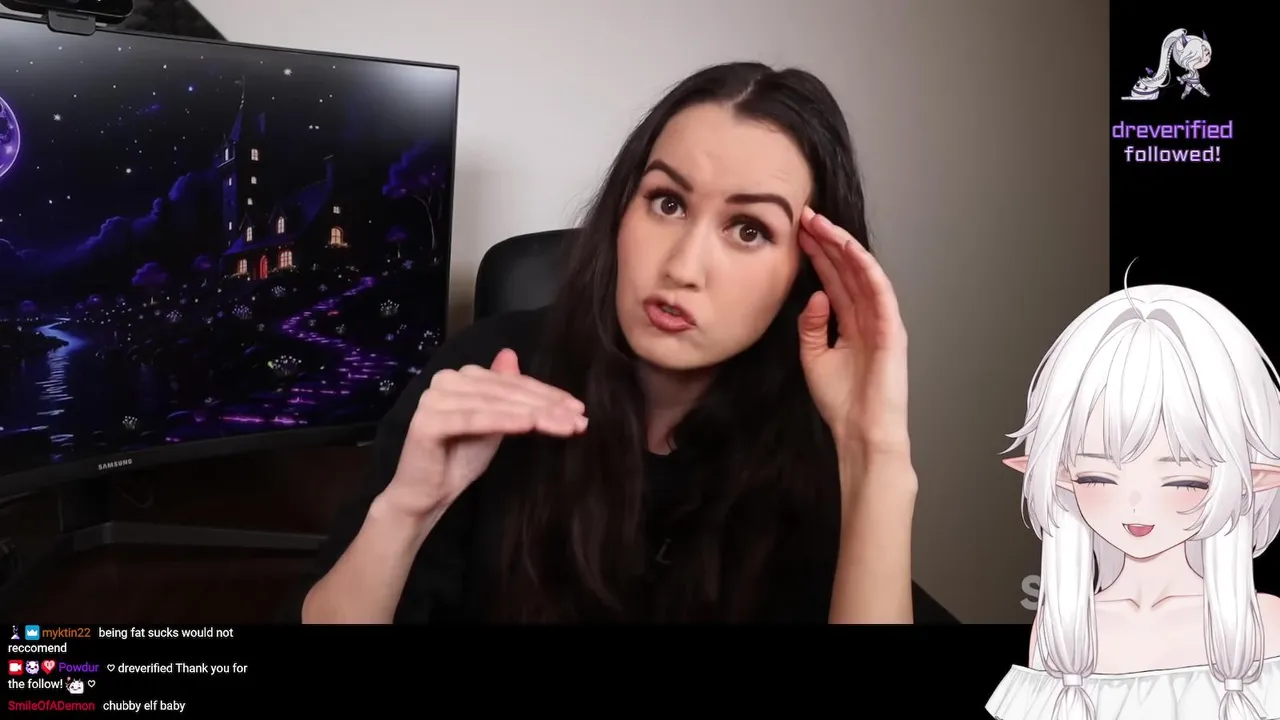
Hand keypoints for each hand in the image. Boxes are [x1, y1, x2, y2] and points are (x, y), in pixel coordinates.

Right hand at [379, 349, 587, 518]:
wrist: (426, 494)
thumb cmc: (460, 458)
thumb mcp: (493, 422)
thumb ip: (505, 392)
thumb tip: (511, 354)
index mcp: (461, 377)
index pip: (512, 383)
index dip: (546, 394)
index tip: (578, 408)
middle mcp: (445, 381)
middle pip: (507, 393)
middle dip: (546, 407)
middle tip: (579, 420)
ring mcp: (434, 399)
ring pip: (495, 405)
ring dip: (534, 415)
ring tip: (564, 426)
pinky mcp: (428, 422)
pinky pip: (474, 420)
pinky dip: (504, 421)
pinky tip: (530, 425)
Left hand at [796, 207, 910, 472]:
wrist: (860, 431)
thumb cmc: (842, 401)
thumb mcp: (814, 356)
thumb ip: (812, 324)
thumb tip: (816, 295)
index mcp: (850, 322)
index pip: (833, 279)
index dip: (817, 254)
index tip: (797, 232)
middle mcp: (867, 316)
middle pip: (846, 270)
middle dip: (827, 241)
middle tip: (806, 215)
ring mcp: (881, 320)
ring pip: (862, 273)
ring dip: (843, 247)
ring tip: (823, 224)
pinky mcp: (891, 329)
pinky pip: (880, 292)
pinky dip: (866, 269)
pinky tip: (850, 250)